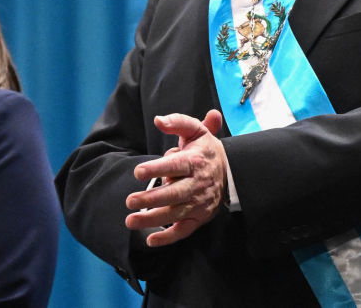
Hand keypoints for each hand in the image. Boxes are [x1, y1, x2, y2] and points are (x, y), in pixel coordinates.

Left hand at [125, 110, 225, 246]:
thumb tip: (158, 120)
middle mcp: (198, 184)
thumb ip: (177, 122)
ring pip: (176, 214)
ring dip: (153, 219)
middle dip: (151, 199)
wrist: (231, 171)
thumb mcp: (195, 130)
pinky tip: (151, 240)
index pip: (175, 165)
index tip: (138, 172)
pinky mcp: (200, 217)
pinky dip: (168, 238)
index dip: (157, 169)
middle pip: (174, 194)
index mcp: (195, 161)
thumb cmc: (205, 150)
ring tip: (131, 220)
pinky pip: (184, 230)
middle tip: (130, 201)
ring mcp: (199, 203)